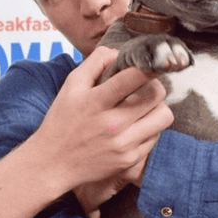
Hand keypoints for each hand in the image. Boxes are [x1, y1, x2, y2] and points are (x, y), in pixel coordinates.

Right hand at [29, 46, 173, 196]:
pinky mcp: (130, 160)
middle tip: (147, 88)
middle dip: (155, 86)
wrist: (53, 164)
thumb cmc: (62, 121)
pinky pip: (156, 137)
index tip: (152, 64)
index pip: (134, 78)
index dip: (149, 66)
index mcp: (96, 102)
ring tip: (145, 108)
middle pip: (157, 95)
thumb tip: (119, 52)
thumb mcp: (71, 86)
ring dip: (158, 108)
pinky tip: (136, 127)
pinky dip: (150, 129)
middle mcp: (113, 124)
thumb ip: (95, 63)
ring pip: (164, 117)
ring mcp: (123, 144)